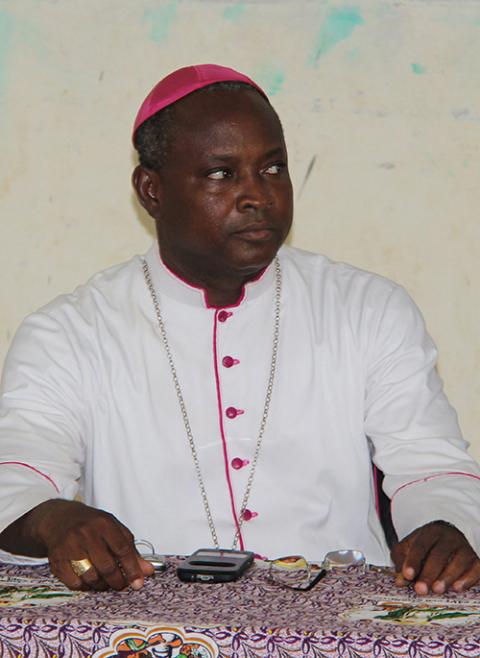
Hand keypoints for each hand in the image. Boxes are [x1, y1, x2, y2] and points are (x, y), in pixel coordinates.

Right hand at [26, 499, 153, 590]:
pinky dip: (85, 587)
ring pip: (91, 577)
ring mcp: (70, 547)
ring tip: (105, 582)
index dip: (132, 569)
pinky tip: (89, 581)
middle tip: (121, 585)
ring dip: (102, 586)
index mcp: (104, 524)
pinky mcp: (57, 560)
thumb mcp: (113, 529)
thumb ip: (130, 550)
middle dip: (118, 581)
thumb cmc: (92, 525)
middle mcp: (86, 534)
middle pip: (107, 566)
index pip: (122, 549)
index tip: (138, 583)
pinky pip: (74, 583)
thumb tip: (148, 571)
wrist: (59, 518)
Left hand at [391, 520, 479, 594]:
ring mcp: (464, 548)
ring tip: (437, 590)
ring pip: (458, 561)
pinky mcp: (475, 560)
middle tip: (421, 589)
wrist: (449, 536)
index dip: (413, 560)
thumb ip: (401, 561)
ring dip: (447, 577)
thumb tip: (400, 581)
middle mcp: (448, 538)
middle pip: (439, 555)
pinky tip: (458, 587)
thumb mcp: (408, 547)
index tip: (407, 575)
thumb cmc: (426, 546)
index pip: (420, 545)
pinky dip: (468, 578)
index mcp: (430, 532)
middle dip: (429, 573)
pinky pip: (476, 568)